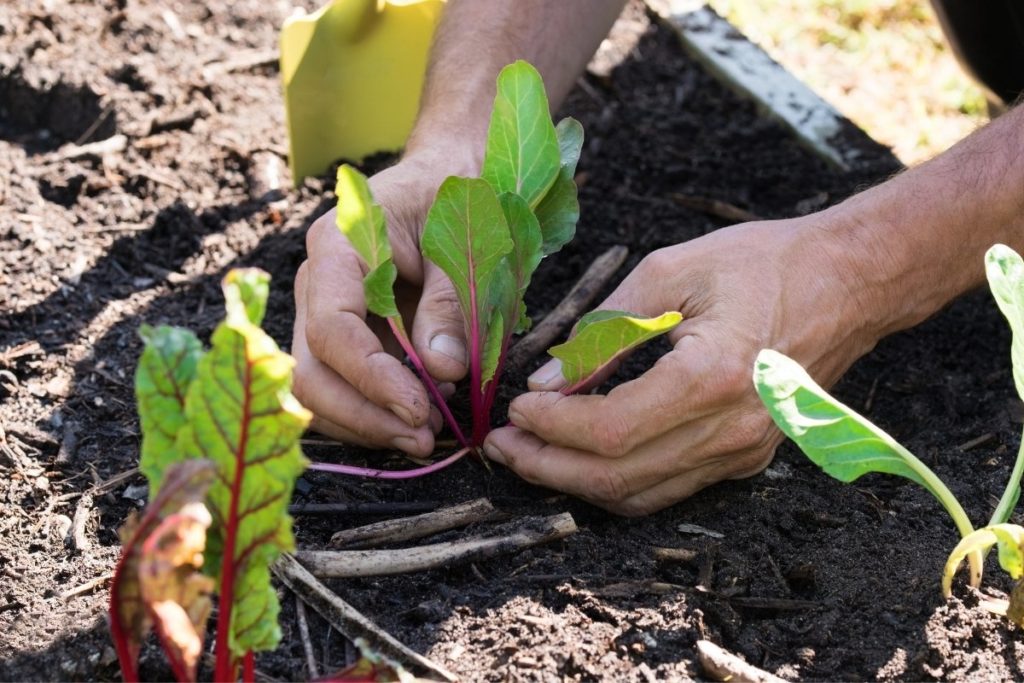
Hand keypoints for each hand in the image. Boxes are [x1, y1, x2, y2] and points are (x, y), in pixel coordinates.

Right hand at [292, 148, 476, 455]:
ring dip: (366, 423)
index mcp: (340, 246)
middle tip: (423, 438)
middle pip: (310, 369)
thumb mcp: (468, 247)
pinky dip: (373, 411)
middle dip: (363, 414)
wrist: (454, 178)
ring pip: (317, 387)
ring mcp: (324, 311)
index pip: (332, 328)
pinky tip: (418, 418)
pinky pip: (341, 386)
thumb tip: (441, 370)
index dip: (371, 378)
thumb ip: (451, 305)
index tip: (418, 409)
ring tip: (425, 436)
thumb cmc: (461, 201)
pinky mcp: (345, 336)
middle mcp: (318, 282)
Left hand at [483, 216, 883, 514]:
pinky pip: (667, 488)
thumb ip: (605, 331)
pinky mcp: (747, 457)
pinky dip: (615, 480)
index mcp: (713, 377)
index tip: (513, 409)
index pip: (611, 429)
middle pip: (618, 477)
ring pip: (640, 496)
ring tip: (527, 455)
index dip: (551, 427)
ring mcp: (744, 452)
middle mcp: (732, 430)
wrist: (849, 283)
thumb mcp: (672, 271)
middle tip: (500, 445)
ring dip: (574, 482)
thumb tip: (548, 382)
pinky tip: (580, 456)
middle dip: (547, 467)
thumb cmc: (763, 263)